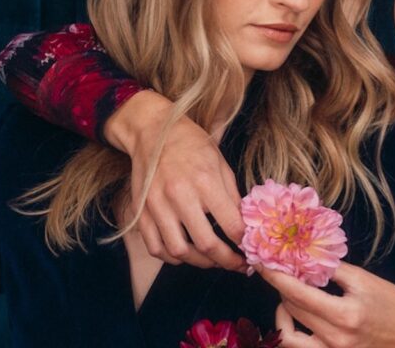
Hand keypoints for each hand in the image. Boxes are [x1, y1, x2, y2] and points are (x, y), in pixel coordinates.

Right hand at [105, 90, 246, 269]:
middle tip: (238, 265)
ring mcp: (157, 206)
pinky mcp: (141, 212)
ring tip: (214, 260)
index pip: (231, 225)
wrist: (152, 130)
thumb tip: (244, 224)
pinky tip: (187, 254)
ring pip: (179, 252)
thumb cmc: (191, 144)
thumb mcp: (220, 163)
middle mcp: (180, 196)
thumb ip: (232, 195)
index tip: (253, 250)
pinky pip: (155, 247)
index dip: (245, 244)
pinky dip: (172, 258)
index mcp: (205, 182)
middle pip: (206, 244)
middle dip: (227, 261)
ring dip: (201, 263)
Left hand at [259, 263, 394, 347]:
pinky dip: (292, 331)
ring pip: (288, 336)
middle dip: (281, 287)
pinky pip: (301, 347)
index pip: (298, 293)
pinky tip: (298, 316)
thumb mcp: (366, 281)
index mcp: (344, 315)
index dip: (276, 276)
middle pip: (291, 310)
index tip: (262, 262)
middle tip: (280, 269)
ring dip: (282, 312)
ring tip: (288, 297)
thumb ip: (334, 270)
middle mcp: (334, 339)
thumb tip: (307, 257)